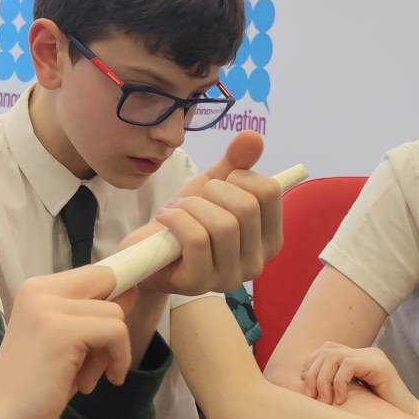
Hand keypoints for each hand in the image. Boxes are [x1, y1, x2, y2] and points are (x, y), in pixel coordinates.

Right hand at [0, 264, 134, 418]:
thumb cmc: (33, 390)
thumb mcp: (67, 344)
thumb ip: (91, 316)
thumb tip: (130, 293)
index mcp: (37, 289)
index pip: (97, 274)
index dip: (114, 300)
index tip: (109, 336)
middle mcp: (40, 289)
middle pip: (109, 283)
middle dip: (113, 325)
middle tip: (95, 362)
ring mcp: (48, 307)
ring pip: (115, 313)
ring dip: (109, 352)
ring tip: (82, 379)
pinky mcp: (61, 331)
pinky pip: (115, 331)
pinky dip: (117, 360)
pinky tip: (89, 385)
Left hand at [140, 131, 283, 297]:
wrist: (148, 253)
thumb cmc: (186, 221)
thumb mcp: (212, 188)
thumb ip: (235, 163)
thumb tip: (253, 136)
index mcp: (269, 238)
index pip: (270, 192)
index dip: (239, 177)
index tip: (220, 185)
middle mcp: (257, 262)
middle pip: (247, 207)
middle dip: (213, 191)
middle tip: (195, 199)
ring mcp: (230, 278)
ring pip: (223, 225)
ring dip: (192, 206)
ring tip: (178, 209)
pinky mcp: (200, 283)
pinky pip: (196, 239)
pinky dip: (176, 218)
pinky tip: (166, 219)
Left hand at [299, 342, 418, 416]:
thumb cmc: (378, 416)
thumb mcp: (351, 398)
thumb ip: (334, 387)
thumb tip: (303, 384)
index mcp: (359, 357)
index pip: (326, 349)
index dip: (311, 365)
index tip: (307, 387)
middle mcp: (365, 352)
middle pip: (326, 351)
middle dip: (313, 373)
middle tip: (311, 396)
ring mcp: (373, 356)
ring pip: (333, 355)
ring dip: (322, 378)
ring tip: (324, 400)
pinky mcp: (379, 365)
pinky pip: (348, 364)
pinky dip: (339, 382)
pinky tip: (341, 400)